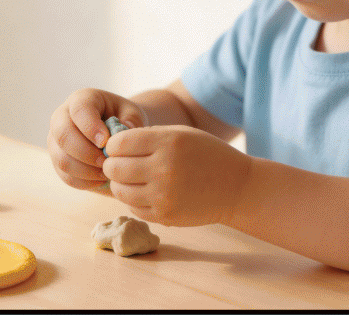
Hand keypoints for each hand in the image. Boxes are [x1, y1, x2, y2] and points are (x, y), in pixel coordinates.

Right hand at [47, 88, 147, 192]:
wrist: (114, 130)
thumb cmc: (123, 118)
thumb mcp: (132, 113)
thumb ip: (131, 120)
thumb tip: (125, 130)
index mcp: (80, 99)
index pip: (78, 111)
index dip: (90, 127)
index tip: (106, 143)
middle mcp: (61, 117)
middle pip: (63, 136)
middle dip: (86, 153)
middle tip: (108, 163)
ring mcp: (56, 140)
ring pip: (61, 159)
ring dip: (86, 171)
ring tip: (107, 173)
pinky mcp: (57, 159)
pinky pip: (65, 175)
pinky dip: (84, 182)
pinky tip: (101, 180)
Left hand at [102, 123, 252, 226]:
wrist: (238, 188)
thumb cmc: (206, 155)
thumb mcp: (179, 133)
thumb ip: (146, 137)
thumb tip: (110, 146)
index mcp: (166, 143)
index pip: (117, 144)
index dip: (113, 146)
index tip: (119, 149)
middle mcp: (163, 169)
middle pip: (113, 168)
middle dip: (113, 165)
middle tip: (121, 165)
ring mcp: (164, 195)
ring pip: (119, 190)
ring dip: (121, 184)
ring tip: (132, 180)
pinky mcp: (165, 216)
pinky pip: (132, 208)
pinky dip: (133, 200)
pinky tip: (146, 193)